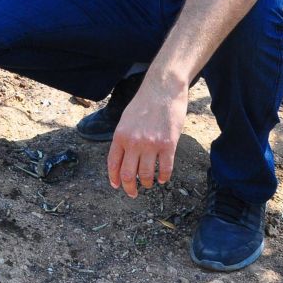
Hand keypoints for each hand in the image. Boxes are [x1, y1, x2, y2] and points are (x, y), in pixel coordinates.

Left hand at [107, 79, 187, 197]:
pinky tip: (162, 179)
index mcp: (120, 135)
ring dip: (146, 183)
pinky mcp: (168, 145)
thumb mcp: (126, 119)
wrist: (163, 89)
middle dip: (129, 187)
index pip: (113, 163)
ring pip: (146, 174)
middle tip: (132, 193)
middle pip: (128, 173)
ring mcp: (151, 144)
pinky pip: (165, 168)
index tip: (117, 185)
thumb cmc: (145, 102)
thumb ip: (124, 137)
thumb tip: (124, 156)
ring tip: (148, 183)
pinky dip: (163, 177)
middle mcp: (134, 142)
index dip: (114, 178)